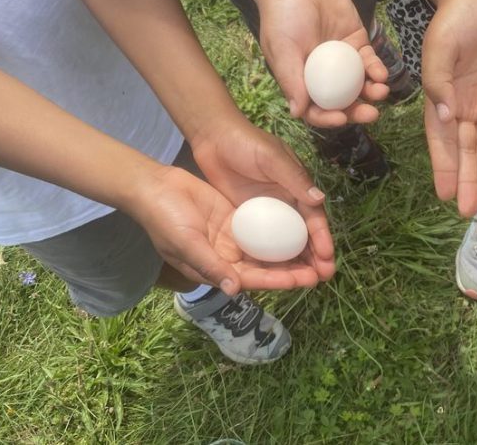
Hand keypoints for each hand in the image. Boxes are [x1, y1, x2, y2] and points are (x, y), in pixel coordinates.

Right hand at [131, 165, 325, 292]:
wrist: (153, 187)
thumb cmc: (164, 219)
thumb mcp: (186, 243)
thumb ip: (210, 265)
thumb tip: (235, 289)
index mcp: (215, 269)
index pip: (253, 279)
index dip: (279, 280)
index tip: (304, 280)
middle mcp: (227, 257)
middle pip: (266, 268)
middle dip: (292, 271)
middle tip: (322, 271)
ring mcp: (232, 237)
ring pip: (267, 249)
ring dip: (291, 253)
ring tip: (319, 254)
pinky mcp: (235, 217)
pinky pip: (262, 227)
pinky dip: (280, 230)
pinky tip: (302, 228)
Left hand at [189, 115, 334, 281]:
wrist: (214, 138)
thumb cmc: (246, 143)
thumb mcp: (272, 158)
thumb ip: (294, 179)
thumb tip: (320, 199)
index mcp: (298, 187)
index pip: (314, 218)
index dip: (322, 238)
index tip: (328, 258)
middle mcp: (287, 202)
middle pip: (304, 234)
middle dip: (315, 256)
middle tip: (323, 278)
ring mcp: (268, 211)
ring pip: (286, 242)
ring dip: (296, 261)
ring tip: (305, 282)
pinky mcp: (249, 216)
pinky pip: (263, 241)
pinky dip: (272, 257)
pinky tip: (274, 273)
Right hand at [258, 0, 389, 126]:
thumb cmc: (282, 16)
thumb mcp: (282, 49)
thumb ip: (291, 80)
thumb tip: (298, 113)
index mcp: (302, 82)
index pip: (316, 109)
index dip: (328, 118)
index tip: (341, 119)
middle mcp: (323, 77)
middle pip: (343, 102)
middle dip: (357, 111)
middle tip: (371, 114)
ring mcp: (342, 62)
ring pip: (360, 85)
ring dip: (371, 92)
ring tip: (380, 92)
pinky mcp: (357, 44)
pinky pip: (369, 62)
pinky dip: (377, 70)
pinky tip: (381, 74)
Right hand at [421, 0, 476, 216]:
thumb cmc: (455, 18)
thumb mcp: (441, 46)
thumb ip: (440, 80)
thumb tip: (445, 114)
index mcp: (443, 99)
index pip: (443, 142)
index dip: (445, 169)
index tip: (448, 197)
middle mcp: (464, 108)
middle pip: (468, 152)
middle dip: (470, 182)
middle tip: (473, 213)